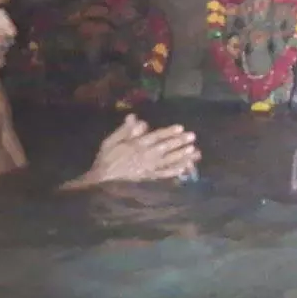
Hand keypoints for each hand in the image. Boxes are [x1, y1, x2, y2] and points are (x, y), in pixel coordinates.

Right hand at [85, 115, 200, 184]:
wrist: (102, 180)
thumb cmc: (107, 157)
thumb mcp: (111, 140)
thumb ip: (125, 130)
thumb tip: (134, 118)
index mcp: (136, 145)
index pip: (155, 137)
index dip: (168, 132)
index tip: (180, 127)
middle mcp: (145, 156)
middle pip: (165, 148)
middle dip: (179, 142)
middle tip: (193, 137)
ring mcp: (148, 168)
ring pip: (168, 161)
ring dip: (181, 156)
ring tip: (194, 151)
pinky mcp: (149, 177)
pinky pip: (164, 174)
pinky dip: (175, 171)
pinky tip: (185, 168)